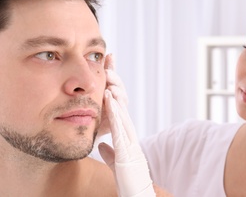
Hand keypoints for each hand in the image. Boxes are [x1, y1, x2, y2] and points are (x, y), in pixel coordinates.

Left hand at [98, 54, 154, 196]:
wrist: (138, 194)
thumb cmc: (128, 181)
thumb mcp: (116, 163)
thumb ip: (110, 152)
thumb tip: (102, 145)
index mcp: (127, 137)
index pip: (120, 110)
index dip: (114, 93)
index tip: (109, 76)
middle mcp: (130, 135)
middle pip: (123, 105)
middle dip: (116, 85)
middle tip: (108, 67)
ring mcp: (130, 141)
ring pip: (122, 112)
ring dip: (115, 94)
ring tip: (107, 77)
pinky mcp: (127, 150)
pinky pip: (119, 127)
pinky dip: (114, 112)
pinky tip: (108, 100)